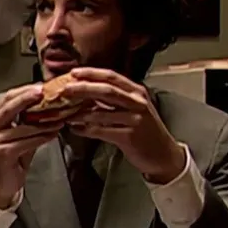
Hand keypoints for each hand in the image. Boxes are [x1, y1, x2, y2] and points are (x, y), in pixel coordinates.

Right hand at [0, 84, 63, 208]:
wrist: (4, 181)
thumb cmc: (13, 156)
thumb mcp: (20, 133)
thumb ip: (28, 118)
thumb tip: (47, 101)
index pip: (7, 98)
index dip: (24, 91)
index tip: (41, 86)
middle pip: (9, 107)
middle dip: (28, 98)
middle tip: (45, 93)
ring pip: (22, 126)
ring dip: (44, 122)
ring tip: (59, 118)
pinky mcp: (2, 153)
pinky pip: (26, 142)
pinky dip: (42, 137)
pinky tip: (53, 135)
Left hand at [62, 67, 185, 182]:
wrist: (163, 154)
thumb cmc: (143, 130)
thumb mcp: (131, 108)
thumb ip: (111, 100)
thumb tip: (83, 93)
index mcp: (136, 92)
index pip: (112, 77)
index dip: (91, 73)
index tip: (73, 73)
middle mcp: (137, 102)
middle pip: (106, 90)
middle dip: (83, 88)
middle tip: (64, 89)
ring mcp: (135, 119)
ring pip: (102, 113)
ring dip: (81, 113)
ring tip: (65, 114)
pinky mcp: (130, 136)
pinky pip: (102, 131)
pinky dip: (86, 130)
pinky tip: (76, 129)